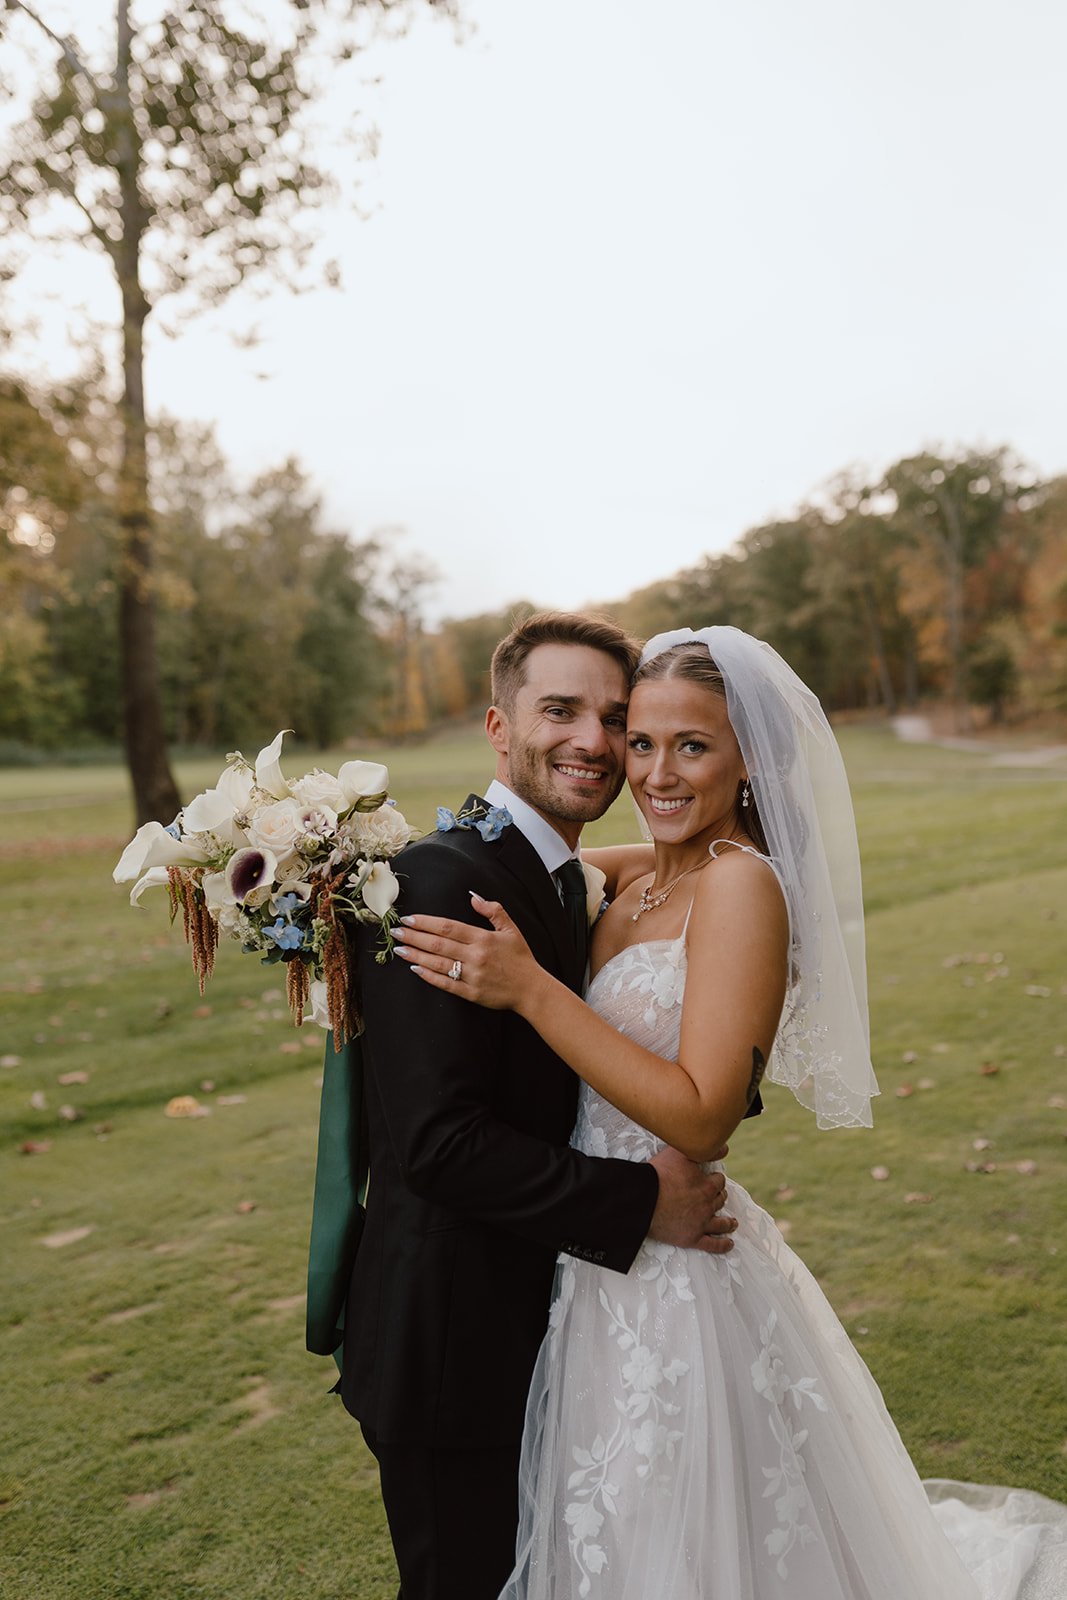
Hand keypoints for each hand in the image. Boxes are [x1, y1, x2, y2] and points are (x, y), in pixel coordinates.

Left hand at [393, 893, 540, 1011]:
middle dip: (414, 936)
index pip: (448, 927)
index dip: (426, 922)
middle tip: (395, 932)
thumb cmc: (521, 958)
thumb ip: (493, 910)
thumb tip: (472, 896)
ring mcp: (472, 976)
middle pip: (438, 944)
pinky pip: (446, 983)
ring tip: (399, 949)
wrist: (531, 989)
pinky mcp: (471, 993)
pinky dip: (429, 976)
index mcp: (483, 938)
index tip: (409, 919)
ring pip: (438, 963)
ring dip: (416, 955)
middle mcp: (476, 956)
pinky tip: (415, 968)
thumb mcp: (511, 929)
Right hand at [648, 1146, 736, 1254]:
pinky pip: (711, 1245)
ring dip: (729, 1223)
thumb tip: (725, 1147)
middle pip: (720, 1200)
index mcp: (707, 1186)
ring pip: (721, 1224)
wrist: (642, 1199)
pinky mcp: (691, 1238)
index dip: (716, 1179)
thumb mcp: (682, 1153)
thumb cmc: (659, 1174)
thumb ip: (705, 1151)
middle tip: (717, 1196)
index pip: (719, 1181)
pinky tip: (729, 1244)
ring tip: (733, 1223)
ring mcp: (700, 1224)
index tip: (713, 1179)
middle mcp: (707, 1205)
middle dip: (720, 1197)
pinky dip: (722, 1245)